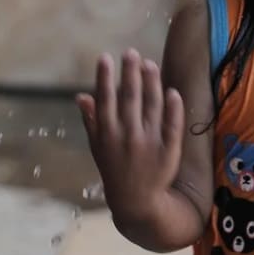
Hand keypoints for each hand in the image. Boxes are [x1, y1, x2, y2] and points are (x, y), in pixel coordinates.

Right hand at [76, 49, 184, 224]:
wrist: (137, 201)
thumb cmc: (115, 170)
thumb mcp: (98, 148)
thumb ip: (91, 121)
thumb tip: (80, 96)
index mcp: (107, 134)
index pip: (106, 100)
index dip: (105, 77)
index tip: (106, 57)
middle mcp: (127, 136)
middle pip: (130, 98)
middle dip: (130, 72)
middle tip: (131, 52)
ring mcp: (149, 142)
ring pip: (152, 106)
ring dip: (151, 83)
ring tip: (150, 64)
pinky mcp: (169, 150)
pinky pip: (172, 125)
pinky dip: (173, 108)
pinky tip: (172, 91)